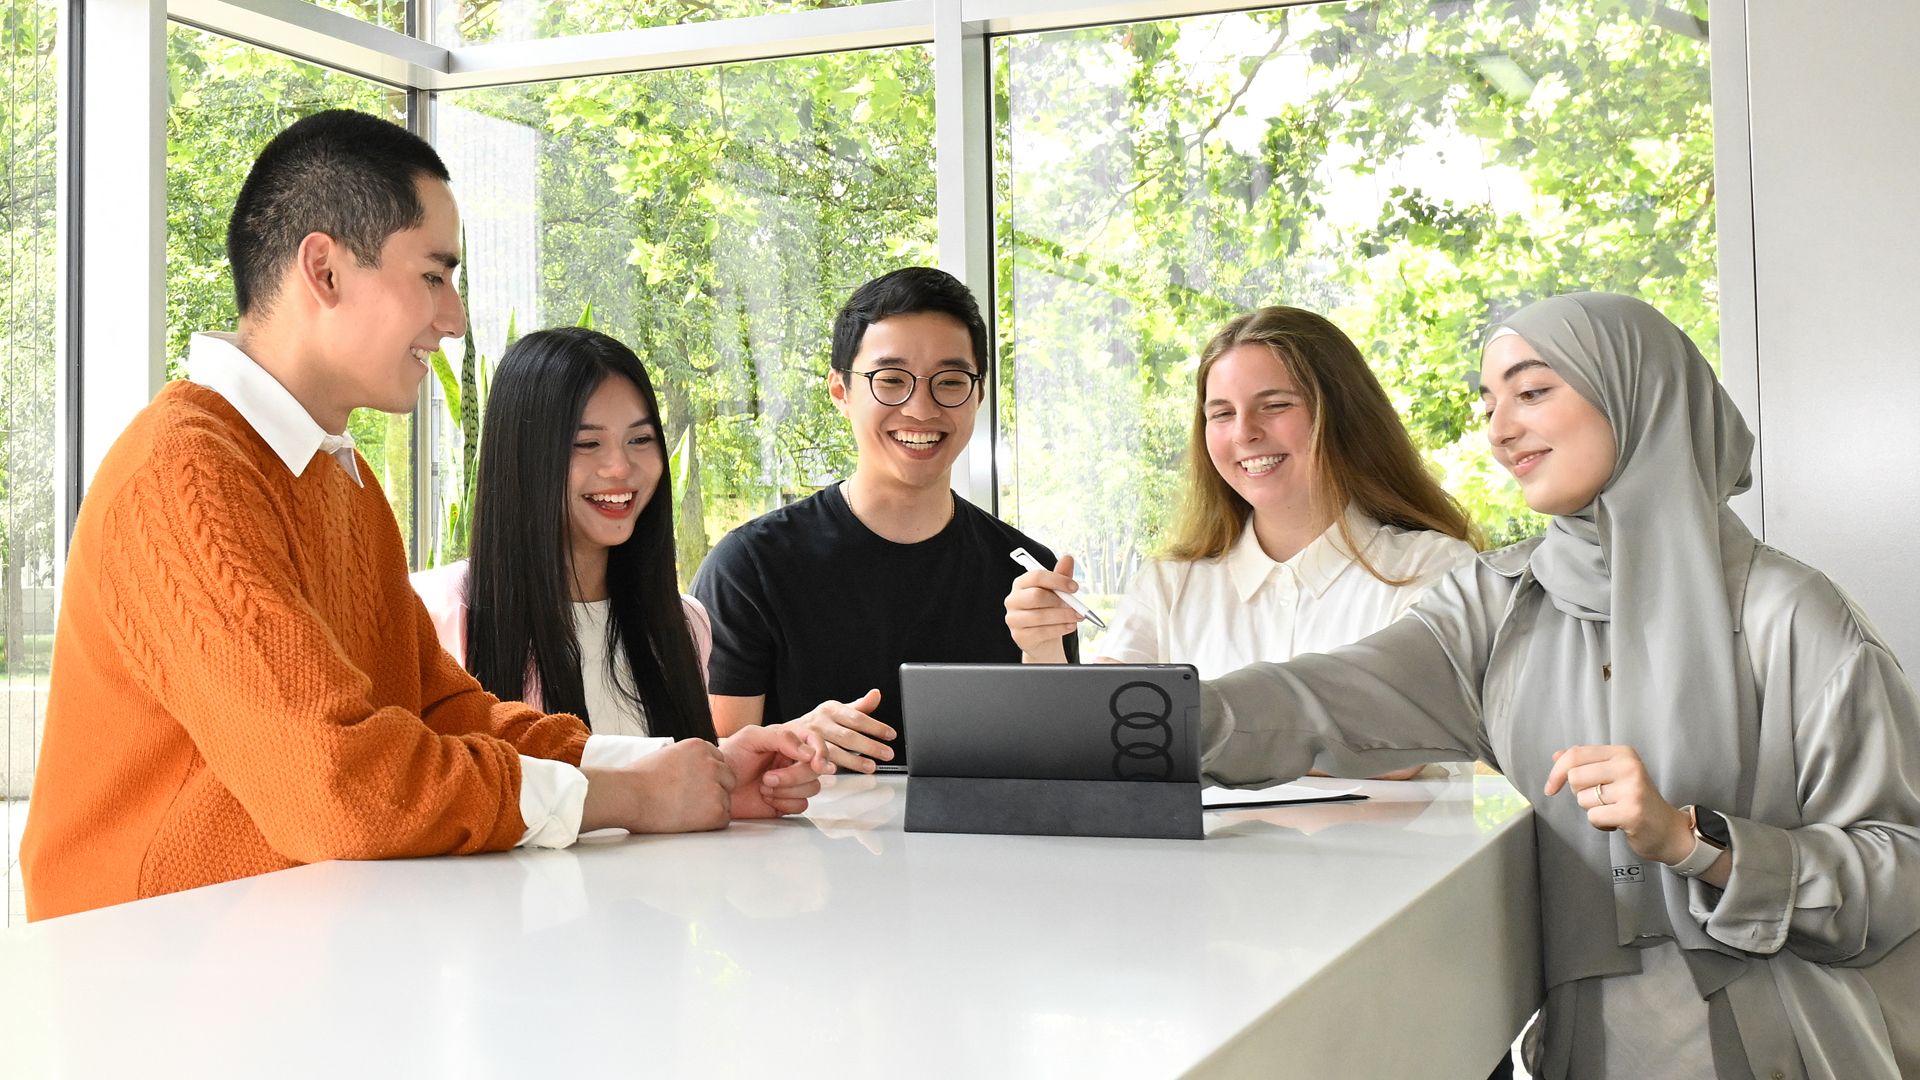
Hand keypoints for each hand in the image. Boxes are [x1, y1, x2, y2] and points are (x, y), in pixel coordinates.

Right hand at [580, 738, 732, 833]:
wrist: (630, 795)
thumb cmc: (638, 779)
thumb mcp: (667, 755)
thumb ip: (688, 760)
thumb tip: (694, 772)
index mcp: (700, 747)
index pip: (718, 761)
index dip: (705, 776)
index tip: (691, 786)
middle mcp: (712, 764)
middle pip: (728, 779)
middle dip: (714, 790)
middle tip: (690, 801)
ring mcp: (716, 787)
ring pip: (725, 800)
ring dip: (710, 808)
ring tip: (683, 811)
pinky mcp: (716, 810)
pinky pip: (723, 820)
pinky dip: (709, 824)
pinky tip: (688, 821)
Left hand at [721, 722, 829, 819]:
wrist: (714, 787)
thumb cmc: (730, 758)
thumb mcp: (751, 738)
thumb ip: (782, 738)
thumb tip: (810, 752)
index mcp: (787, 742)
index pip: (815, 742)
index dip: (821, 752)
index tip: (817, 764)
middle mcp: (792, 761)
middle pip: (815, 769)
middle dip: (793, 776)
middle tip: (767, 778)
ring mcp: (791, 783)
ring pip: (812, 788)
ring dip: (787, 790)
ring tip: (764, 786)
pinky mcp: (787, 802)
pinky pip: (801, 805)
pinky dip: (784, 803)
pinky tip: (766, 798)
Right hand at [788, 689, 892, 774]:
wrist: (786, 735)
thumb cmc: (817, 724)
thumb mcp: (837, 711)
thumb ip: (859, 707)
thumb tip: (876, 694)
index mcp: (831, 710)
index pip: (857, 717)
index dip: (875, 727)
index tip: (891, 735)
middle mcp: (820, 722)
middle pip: (848, 735)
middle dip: (870, 746)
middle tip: (887, 754)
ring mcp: (810, 739)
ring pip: (834, 751)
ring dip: (853, 760)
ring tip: (871, 766)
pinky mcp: (802, 753)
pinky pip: (818, 761)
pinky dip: (829, 766)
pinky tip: (840, 771)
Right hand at [1005, 553, 1082, 662]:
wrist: (1043, 638)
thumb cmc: (1049, 610)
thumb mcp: (1056, 592)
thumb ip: (1061, 575)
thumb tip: (1068, 558)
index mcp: (1021, 583)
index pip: (1036, 576)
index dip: (1057, 580)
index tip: (1074, 587)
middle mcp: (1013, 600)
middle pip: (1036, 596)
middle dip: (1060, 601)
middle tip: (1076, 607)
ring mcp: (1013, 619)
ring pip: (1040, 616)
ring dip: (1063, 617)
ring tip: (1076, 618)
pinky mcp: (1019, 636)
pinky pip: (1041, 632)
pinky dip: (1059, 629)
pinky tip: (1069, 627)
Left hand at [1542, 744, 1693, 864]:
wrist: (1668, 830)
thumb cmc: (1635, 801)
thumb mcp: (1613, 775)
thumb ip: (1585, 763)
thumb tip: (1556, 755)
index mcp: (1622, 753)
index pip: (1575, 755)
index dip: (1556, 772)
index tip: (1551, 788)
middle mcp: (1629, 766)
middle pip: (1574, 777)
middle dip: (1580, 793)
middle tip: (1602, 800)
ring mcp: (1632, 789)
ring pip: (1582, 799)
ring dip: (1592, 810)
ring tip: (1613, 810)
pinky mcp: (1631, 811)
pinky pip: (1593, 817)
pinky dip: (1600, 824)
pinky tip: (1617, 822)